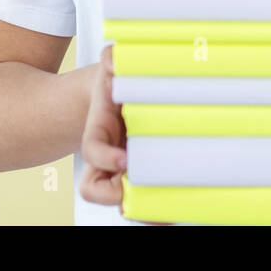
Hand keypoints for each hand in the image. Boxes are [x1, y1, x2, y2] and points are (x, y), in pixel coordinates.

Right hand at [77, 43, 172, 223]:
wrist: (114, 98)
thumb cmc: (115, 84)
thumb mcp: (112, 67)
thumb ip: (112, 59)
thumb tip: (114, 57)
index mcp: (99, 129)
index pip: (92, 149)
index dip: (104, 158)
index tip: (124, 160)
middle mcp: (106, 154)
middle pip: (100, 189)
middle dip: (119, 196)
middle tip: (147, 191)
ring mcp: (121, 169)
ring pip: (121, 202)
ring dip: (142, 210)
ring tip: (169, 211)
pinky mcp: (141, 175)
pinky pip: (142, 202)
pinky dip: (156, 212)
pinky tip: (178, 212)